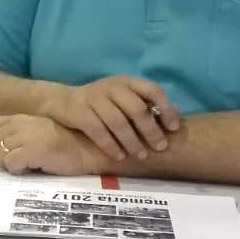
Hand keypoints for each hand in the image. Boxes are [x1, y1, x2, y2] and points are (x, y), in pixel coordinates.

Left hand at [0, 114, 101, 175]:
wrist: (88, 149)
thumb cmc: (64, 145)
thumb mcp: (37, 134)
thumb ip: (17, 136)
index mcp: (20, 119)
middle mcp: (20, 124)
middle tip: (6, 165)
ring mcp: (26, 136)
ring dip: (5, 164)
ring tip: (22, 166)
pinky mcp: (33, 150)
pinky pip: (10, 163)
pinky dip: (16, 169)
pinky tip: (29, 169)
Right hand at [40, 75, 179, 161]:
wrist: (63, 102)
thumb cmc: (101, 104)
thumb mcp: (122, 98)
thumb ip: (144, 104)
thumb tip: (176, 115)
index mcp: (126, 82)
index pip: (152, 90)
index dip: (166, 108)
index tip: (173, 128)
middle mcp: (111, 87)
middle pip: (136, 109)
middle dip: (150, 130)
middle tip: (160, 147)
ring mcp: (94, 98)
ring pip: (118, 122)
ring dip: (132, 141)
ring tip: (140, 156)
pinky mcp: (80, 112)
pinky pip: (98, 131)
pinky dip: (111, 145)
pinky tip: (119, 156)